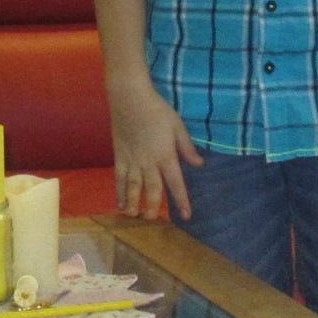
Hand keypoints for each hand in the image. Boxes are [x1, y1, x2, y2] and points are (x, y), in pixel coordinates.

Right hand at [107, 77, 201, 220]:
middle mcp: (148, 162)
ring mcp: (131, 160)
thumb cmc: (156, 109)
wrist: (129, 97)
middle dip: (153, 206)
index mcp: (165, 155)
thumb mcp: (178, 125)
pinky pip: (118, 177)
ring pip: (133, 187)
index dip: (181, 200)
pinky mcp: (119, 155)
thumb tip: (199, 164)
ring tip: (135, 216)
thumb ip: (187, 147)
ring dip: (134, 203)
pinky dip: (119, 191)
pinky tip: (120, 203)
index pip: (175, 183)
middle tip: (153, 220)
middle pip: (151, 189)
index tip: (186, 216)